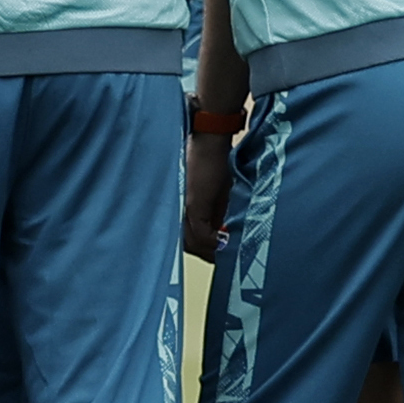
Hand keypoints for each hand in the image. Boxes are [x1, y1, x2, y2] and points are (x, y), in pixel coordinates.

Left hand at [184, 128, 235, 263]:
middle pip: (187, 244)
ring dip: (210, 251)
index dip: (202, 250)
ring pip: (193, 242)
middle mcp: (178, 210)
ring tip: (225, 256)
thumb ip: (216, 213)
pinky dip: (213, 243)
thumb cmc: (214, 162)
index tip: (217, 257)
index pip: (187, 238)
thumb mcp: (217, 193)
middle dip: (206, 254)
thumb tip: (223, 234)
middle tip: (222, 261)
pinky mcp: (193, 204)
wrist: (210, 141)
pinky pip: (201, 233)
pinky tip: (224, 246)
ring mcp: (184, 208)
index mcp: (183, 208)